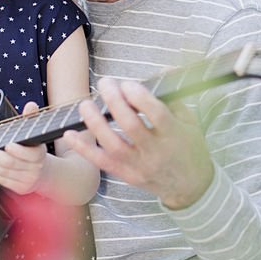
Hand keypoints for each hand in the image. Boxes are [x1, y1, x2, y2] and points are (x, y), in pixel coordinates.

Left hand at [0, 102, 48, 193]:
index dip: (19, 151)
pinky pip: (2, 180)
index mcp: (41, 154)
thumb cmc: (34, 148)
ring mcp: (27, 180)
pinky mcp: (19, 188)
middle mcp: (35, 169)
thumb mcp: (34, 134)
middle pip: (11, 164)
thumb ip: (31, 118)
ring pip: (4, 173)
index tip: (7, 145)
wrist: (44, 172)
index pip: (31, 154)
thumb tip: (30, 105)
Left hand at [62, 78, 213, 209]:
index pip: (156, 114)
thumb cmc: (190, 149)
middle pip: (130, 126)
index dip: (140, 97)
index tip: (128, 84)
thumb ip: (173, 99)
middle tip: (105, 84)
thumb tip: (160, 73)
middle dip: (115, 102)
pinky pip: (102, 162)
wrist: (191, 187)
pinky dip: (84, 149)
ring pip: (112, 145)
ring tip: (86, 104)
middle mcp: (156, 152)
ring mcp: (140, 166)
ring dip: (95, 123)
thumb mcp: (190, 123)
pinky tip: (70, 134)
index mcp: (174, 135)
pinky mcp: (127, 176)